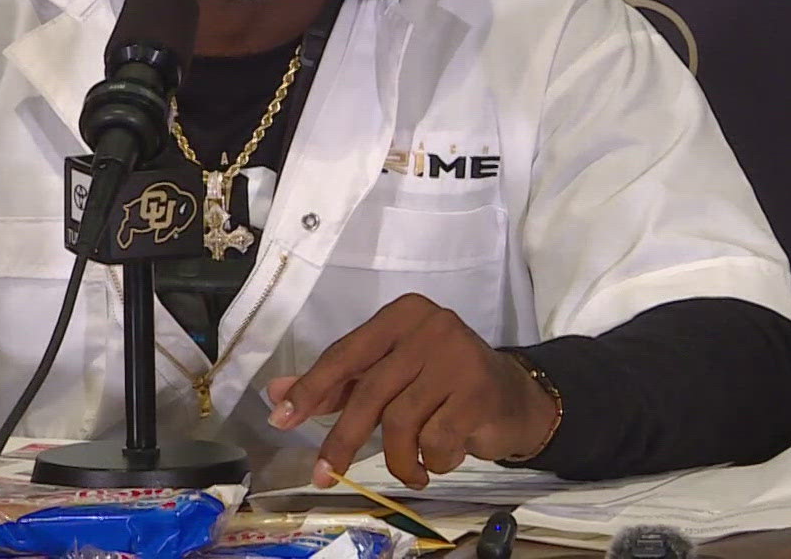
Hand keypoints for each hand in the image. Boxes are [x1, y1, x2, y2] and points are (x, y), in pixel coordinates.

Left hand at [265, 294, 557, 489]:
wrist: (513, 398)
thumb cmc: (441, 384)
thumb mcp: (388, 377)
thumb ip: (337, 385)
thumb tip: (277, 395)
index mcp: (400, 314)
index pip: (346, 353)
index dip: (311, 389)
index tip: (281, 419)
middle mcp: (429, 325)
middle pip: (369, 392)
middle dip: (342, 440)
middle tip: (324, 475)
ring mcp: (456, 355)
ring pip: (400, 422)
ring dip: (399, 459)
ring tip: (412, 470)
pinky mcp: (478, 389)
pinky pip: (435, 439)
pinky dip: (431, 460)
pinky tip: (440, 459)